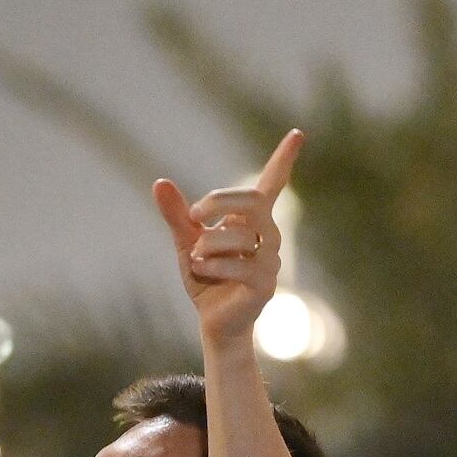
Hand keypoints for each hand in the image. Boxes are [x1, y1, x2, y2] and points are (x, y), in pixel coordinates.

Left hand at [153, 129, 303, 346]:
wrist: (214, 322)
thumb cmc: (206, 279)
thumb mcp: (186, 242)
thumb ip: (177, 214)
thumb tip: (159, 182)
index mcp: (251, 220)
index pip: (272, 184)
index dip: (283, 159)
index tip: (296, 133)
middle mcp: (267, 235)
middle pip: (253, 201)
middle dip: (219, 201)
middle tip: (194, 212)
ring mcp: (270, 260)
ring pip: (239, 236)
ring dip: (207, 244)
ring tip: (197, 259)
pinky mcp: (265, 284)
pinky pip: (238, 266)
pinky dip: (211, 267)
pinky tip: (202, 272)